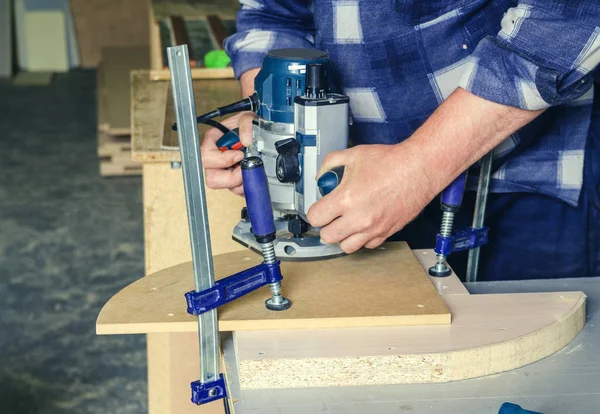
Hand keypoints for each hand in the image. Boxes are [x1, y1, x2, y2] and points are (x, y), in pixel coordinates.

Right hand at [201, 111, 255, 194]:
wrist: (263, 136)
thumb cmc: (250, 126)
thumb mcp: (248, 117)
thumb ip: (246, 123)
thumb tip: (245, 139)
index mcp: (213, 142)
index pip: (205, 156)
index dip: (222, 160)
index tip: (239, 155)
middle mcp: (216, 160)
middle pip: (212, 179)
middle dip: (231, 178)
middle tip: (245, 169)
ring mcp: (224, 172)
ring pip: (226, 188)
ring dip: (241, 182)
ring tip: (251, 170)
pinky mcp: (234, 182)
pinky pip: (236, 192)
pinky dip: (246, 187)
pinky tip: (252, 176)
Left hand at [307, 143, 436, 253]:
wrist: (419, 169)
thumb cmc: (391, 162)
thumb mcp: (354, 154)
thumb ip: (331, 163)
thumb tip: (321, 175)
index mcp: (346, 199)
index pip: (315, 218)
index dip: (314, 212)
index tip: (319, 207)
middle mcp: (358, 218)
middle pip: (327, 237)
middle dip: (325, 226)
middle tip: (331, 216)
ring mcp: (373, 228)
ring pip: (346, 247)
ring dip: (342, 236)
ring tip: (346, 223)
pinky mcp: (387, 232)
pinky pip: (367, 245)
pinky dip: (362, 238)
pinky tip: (363, 225)